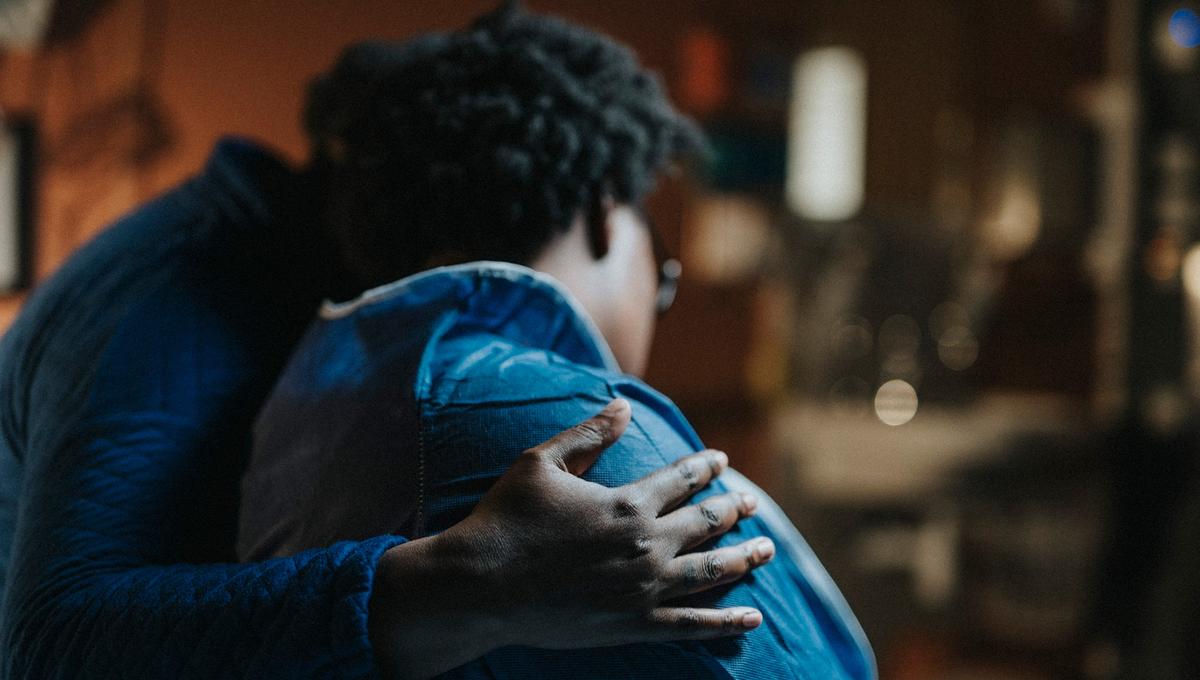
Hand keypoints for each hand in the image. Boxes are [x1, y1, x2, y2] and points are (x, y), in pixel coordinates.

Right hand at [369, 398, 773, 677]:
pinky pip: (693, 625)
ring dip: (743, 558)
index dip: (706, 466)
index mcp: (627, 502)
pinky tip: (754, 617)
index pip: (683, 479)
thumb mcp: (541, 462)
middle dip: (733, 509)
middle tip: (752, 504)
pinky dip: (727, 621)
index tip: (722, 460)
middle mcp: (646, 545)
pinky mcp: (634, 625)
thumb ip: (588, 435)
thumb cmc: (505, 518)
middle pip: (706, 523)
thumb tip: (624, 405)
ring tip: (767, 549)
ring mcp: (644, 588)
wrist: (481, 586)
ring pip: (711, 570)